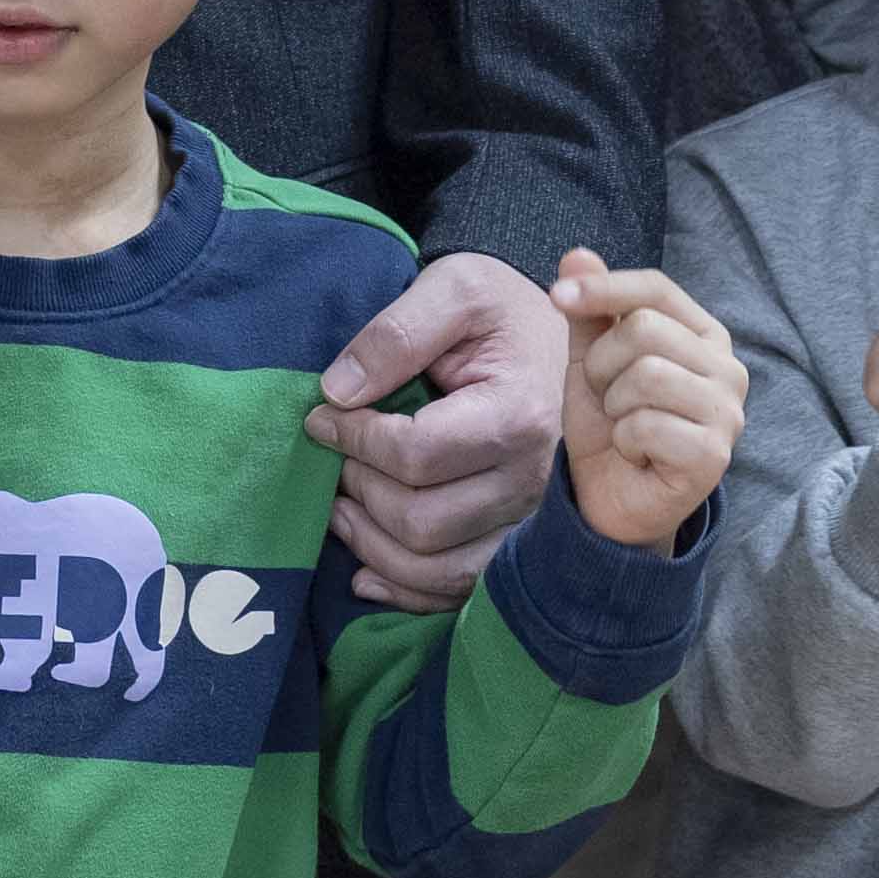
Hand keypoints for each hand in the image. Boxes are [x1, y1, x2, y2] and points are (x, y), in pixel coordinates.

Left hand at [313, 253, 565, 604]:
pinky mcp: (516, 540)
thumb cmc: (502, 310)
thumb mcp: (456, 287)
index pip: (415, 455)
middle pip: (421, 521)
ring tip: (339, 507)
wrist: (559, 336)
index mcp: (518, 415)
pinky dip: (404, 588)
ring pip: (435, 567)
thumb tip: (337, 393)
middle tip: (333, 460)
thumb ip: (395, 333)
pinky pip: (457, 590)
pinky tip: (365, 570)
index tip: (319, 418)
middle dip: (359, 491)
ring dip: (371, 545)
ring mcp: (527, 519)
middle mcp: (531, 480)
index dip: (353, 440)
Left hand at [549, 252, 742, 550]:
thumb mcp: (589, 361)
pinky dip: (624, 441)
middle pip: (645, 329)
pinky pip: (647, 425)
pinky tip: (637, 455)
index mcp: (703, 334)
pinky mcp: (715, 455)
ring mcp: (728, 413)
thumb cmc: (609, 423)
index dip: (604, 288)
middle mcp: (728, 368)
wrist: (610, 499)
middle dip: (603, 364)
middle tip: (607, 398)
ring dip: (614, 405)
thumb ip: (589, 311)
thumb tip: (577, 254)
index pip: (656, 288)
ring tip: (623, 425)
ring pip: (646, 375)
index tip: (557, 298)